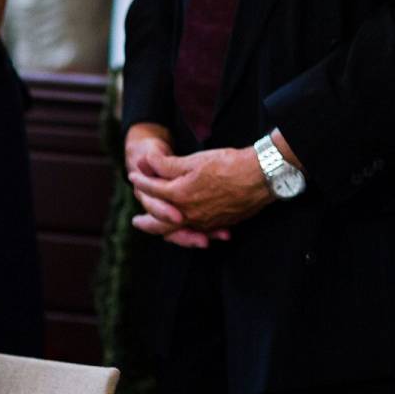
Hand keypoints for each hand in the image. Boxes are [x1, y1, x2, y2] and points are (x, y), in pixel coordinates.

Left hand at [124, 124, 231, 247]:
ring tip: (160, 231)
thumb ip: (168, 165)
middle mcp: (189, 213)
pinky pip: (199, 232)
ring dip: (165, 231)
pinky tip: (189, 230)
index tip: (133, 175)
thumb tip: (146, 162)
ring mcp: (205, 221)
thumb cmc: (228, 164)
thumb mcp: (195, 160)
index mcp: (179, 195)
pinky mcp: (220, 223)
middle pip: (160, 222)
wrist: (260, 176)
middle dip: (147, 222)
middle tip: (136, 222)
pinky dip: (189, 233)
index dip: (141, 180)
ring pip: (179, 231)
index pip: (153, 189)